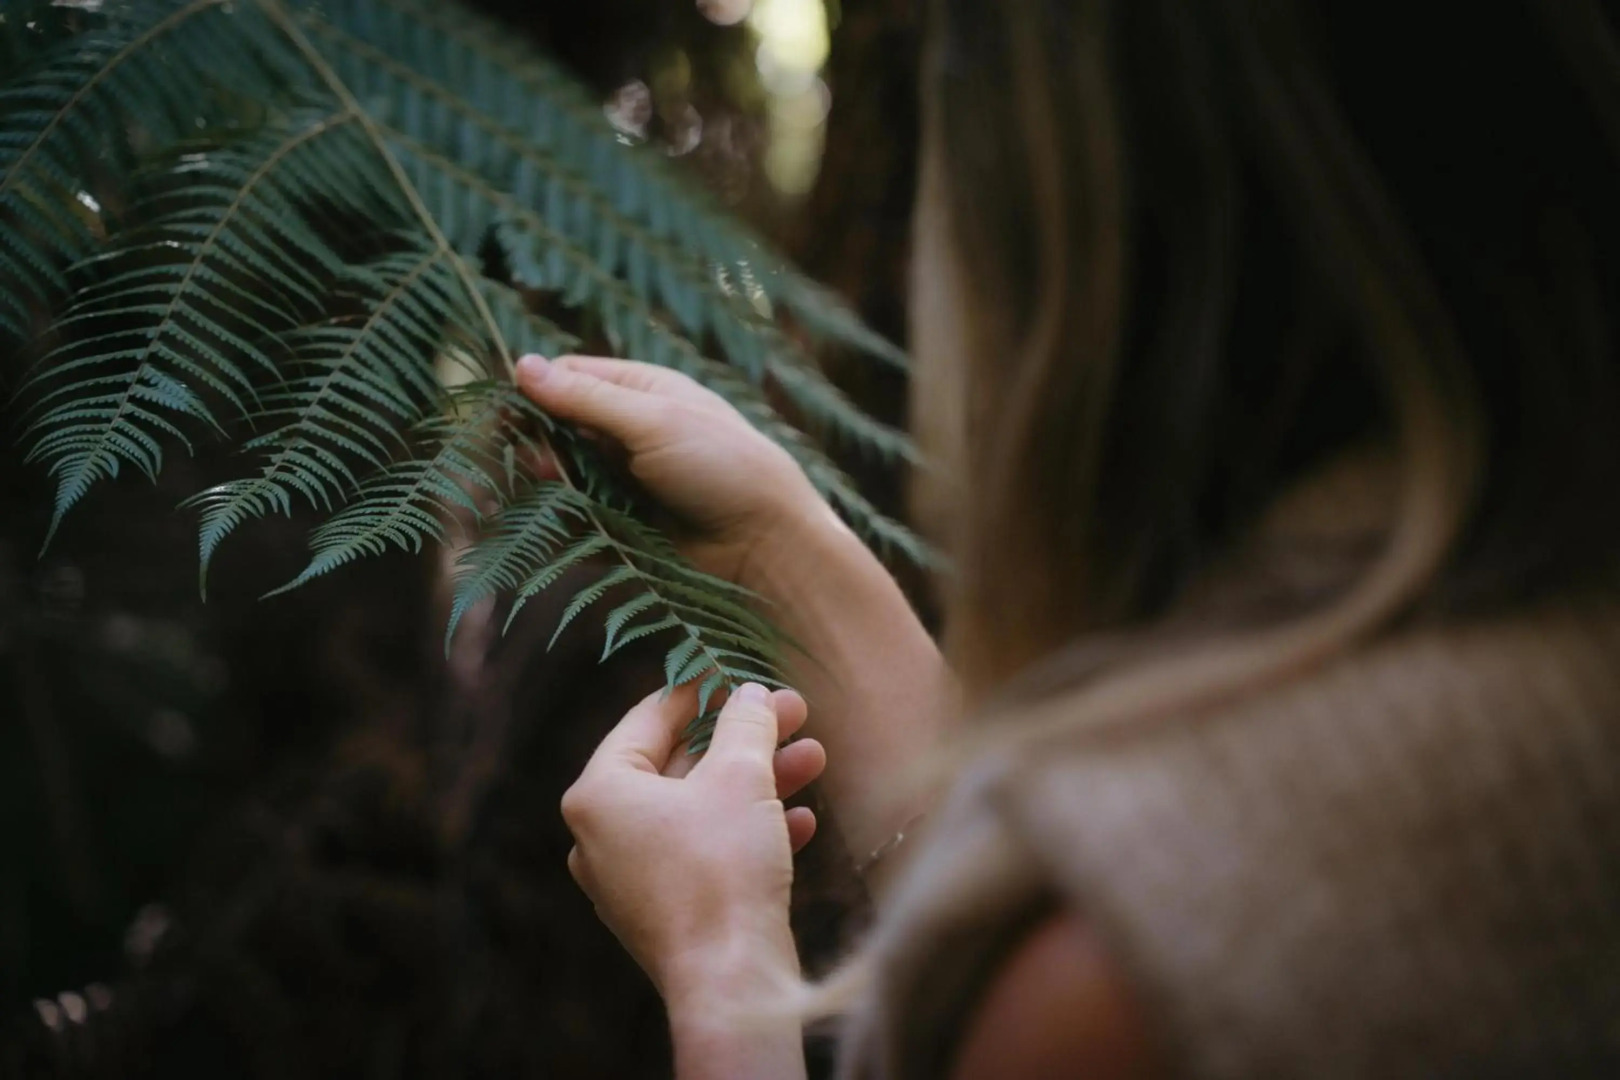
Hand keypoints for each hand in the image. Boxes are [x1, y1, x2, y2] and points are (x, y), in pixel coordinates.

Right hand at [515, 354, 831, 583]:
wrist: (766, 546)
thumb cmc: (722, 467)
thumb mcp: (653, 421)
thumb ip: (586, 399)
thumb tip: (521, 365)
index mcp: (643, 391)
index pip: (569, 377)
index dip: (533, 392)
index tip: (503, 415)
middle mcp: (631, 431)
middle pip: (559, 429)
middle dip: (537, 444)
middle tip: (530, 463)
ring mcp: (628, 480)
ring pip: (564, 476)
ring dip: (550, 485)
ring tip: (553, 492)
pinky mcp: (627, 526)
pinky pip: (580, 519)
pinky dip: (567, 522)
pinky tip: (561, 526)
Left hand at [563, 682, 824, 1000]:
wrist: (730, 980)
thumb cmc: (722, 869)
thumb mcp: (740, 777)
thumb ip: (745, 724)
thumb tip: (750, 695)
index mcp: (599, 793)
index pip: (646, 720)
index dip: (698, 691)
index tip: (736, 672)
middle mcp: (602, 836)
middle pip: (679, 766)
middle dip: (743, 740)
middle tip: (793, 713)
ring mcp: (630, 879)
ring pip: (699, 810)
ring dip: (757, 783)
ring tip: (814, 759)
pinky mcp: (665, 912)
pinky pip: (704, 853)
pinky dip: (748, 831)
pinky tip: (802, 821)